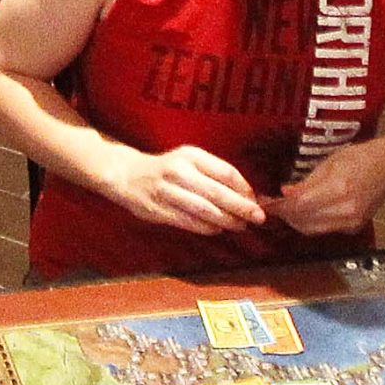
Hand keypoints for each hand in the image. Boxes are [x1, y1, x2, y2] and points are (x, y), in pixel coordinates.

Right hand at [91, 143, 265, 234]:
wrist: (126, 174)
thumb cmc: (167, 169)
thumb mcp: (189, 160)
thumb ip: (214, 174)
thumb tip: (247, 195)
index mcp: (190, 156)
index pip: (225, 172)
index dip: (244, 188)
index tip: (256, 200)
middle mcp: (179, 171)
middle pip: (217, 192)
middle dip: (241, 207)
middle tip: (258, 217)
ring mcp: (167, 192)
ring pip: (204, 210)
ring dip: (227, 220)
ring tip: (240, 226)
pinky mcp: (158, 210)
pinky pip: (189, 222)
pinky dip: (207, 228)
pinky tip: (218, 229)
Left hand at [272, 137, 384, 236]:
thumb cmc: (360, 158)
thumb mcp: (329, 162)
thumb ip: (306, 182)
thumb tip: (285, 193)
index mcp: (338, 188)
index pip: (298, 205)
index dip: (279, 206)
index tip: (266, 202)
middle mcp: (344, 210)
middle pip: (302, 221)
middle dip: (284, 215)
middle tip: (272, 205)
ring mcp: (350, 222)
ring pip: (311, 229)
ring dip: (294, 220)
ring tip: (285, 208)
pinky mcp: (353, 228)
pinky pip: (323, 229)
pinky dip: (310, 222)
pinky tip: (305, 212)